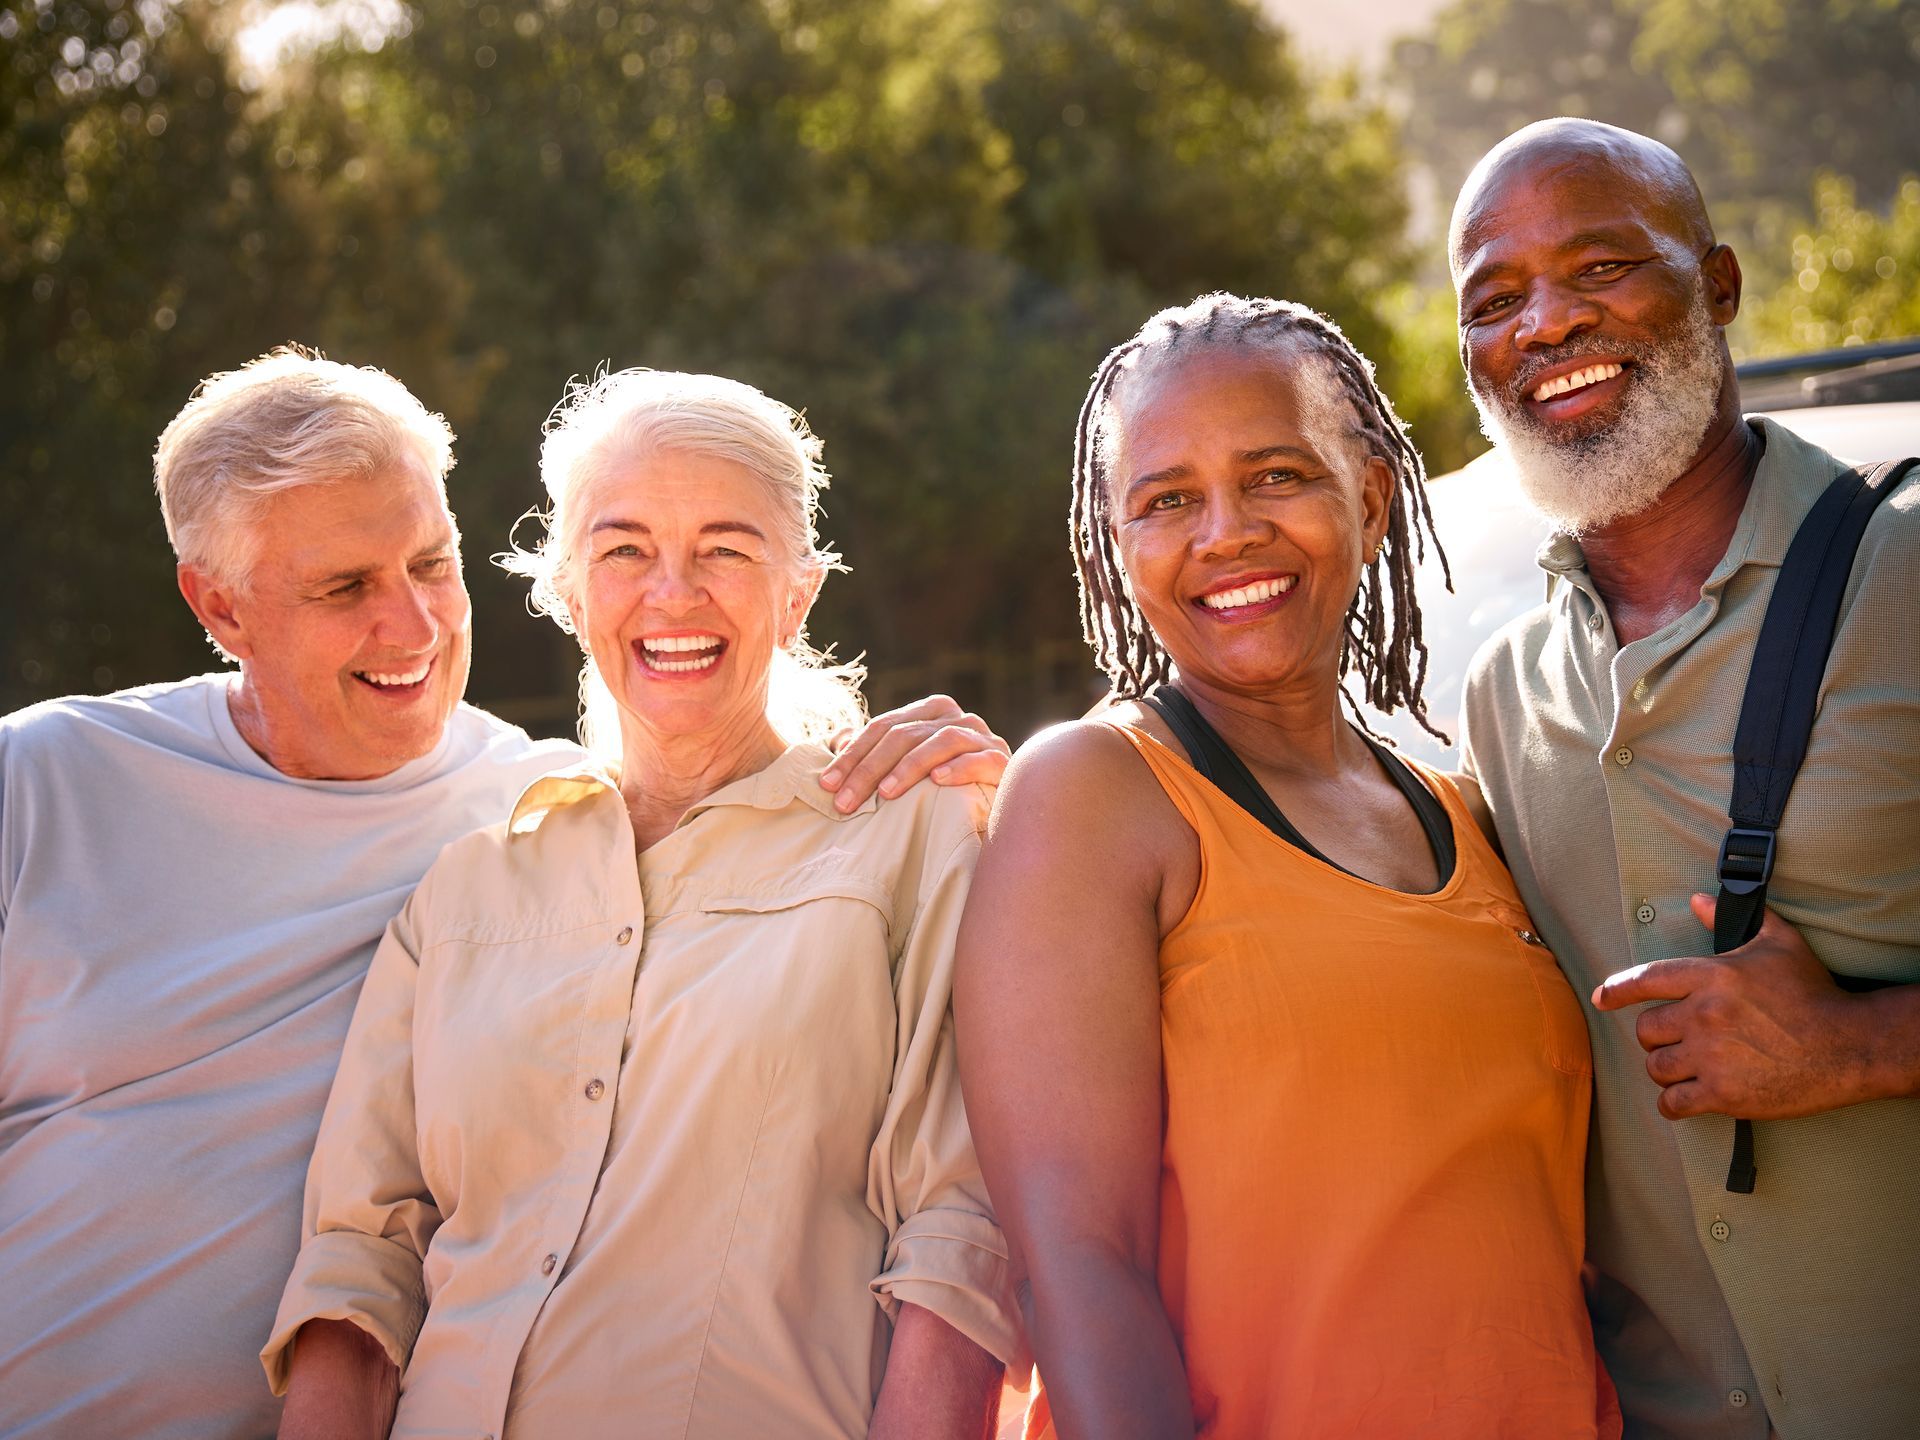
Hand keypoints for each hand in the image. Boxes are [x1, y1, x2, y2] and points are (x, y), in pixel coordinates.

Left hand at [819, 694, 1009, 812]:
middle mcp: (958, 717)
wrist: (1002, 804)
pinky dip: (958, 768)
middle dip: (870, 768)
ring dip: (910, 767)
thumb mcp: (906, 767)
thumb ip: (874, 750)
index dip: (851, 755)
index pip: (883, 727)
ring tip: (886, 794)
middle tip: (845, 801)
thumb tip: (836, 740)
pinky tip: (937, 782)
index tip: (826, 784)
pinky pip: (980, 759)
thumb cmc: (945, 788)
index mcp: (931, 712)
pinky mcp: (1004, 761)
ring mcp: (983, 737)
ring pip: (940, 741)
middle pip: (905, 735)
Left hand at [1591, 894, 1882, 1119]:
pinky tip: (1680, 1101)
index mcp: (1711, 976)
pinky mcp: (1723, 1093)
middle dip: (1656, 1036)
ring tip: (1684, 1068)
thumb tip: (1697, 899)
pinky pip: (1674, 1103)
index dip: (1616, 990)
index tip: (1601, 998)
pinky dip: (1672, 1104)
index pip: (1645, 980)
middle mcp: (1703, 1014)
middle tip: (1677, 1040)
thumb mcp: (1777, 943)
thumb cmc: (1814, 992)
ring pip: (1656, 1066)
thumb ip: (1730, 921)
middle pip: (1647, 1029)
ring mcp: (1711, 1055)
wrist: (1850, 1046)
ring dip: (1665, 1069)